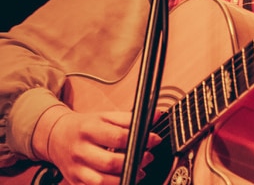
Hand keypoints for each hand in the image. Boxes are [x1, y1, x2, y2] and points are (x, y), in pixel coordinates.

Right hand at [41, 109, 160, 183]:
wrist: (56, 136)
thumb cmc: (85, 126)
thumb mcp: (105, 116)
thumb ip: (131, 118)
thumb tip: (156, 115)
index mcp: (89, 130)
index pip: (118, 137)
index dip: (140, 139)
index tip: (154, 139)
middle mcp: (80, 151)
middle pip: (110, 162)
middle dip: (134, 161)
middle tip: (147, 157)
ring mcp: (76, 169)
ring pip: (102, 181)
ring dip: (125, 178)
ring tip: (139, 171)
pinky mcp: (75, 181)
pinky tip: (123, 179)